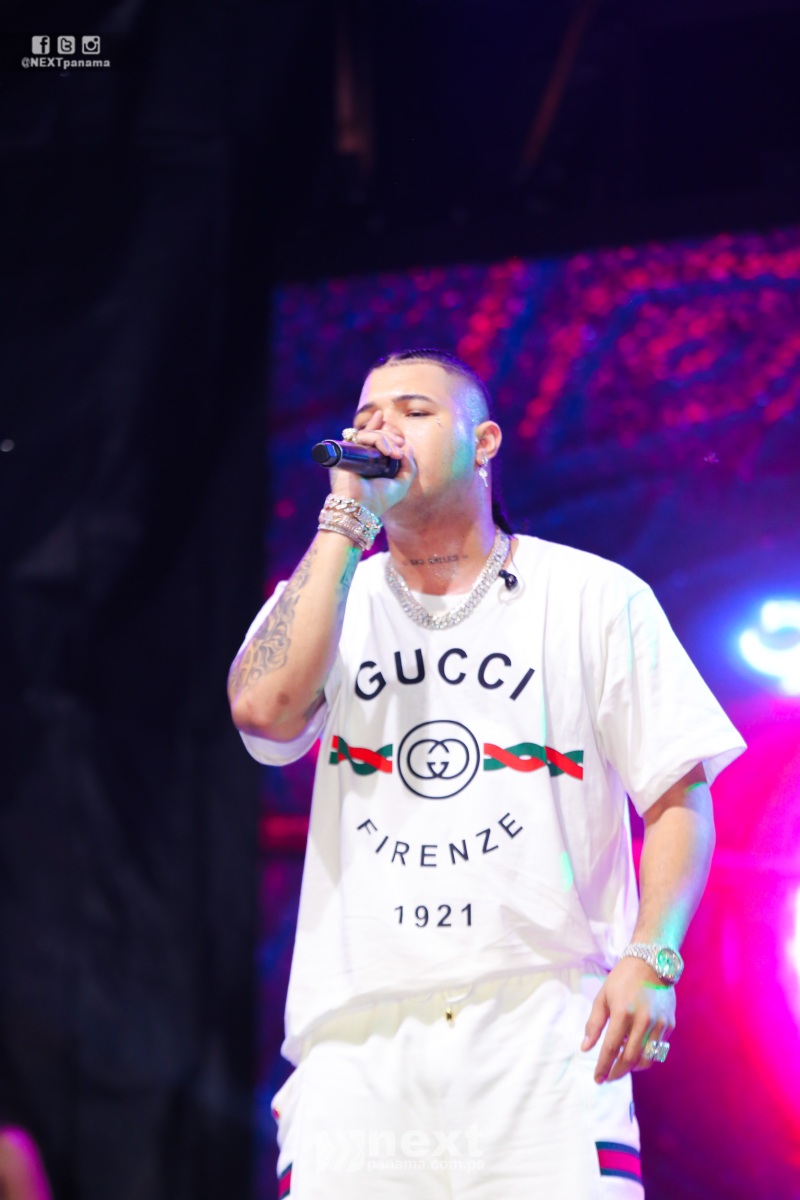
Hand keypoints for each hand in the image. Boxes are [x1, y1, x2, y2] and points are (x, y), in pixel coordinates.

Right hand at [330, 411, 416, 517]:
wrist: (360, 507)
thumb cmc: (378, 500)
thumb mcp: (401, 484)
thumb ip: (408, 467)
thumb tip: (408, 447)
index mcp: (372, 462)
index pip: (377, 439)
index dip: (387, 432)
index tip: (401, 441)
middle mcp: (361, 455)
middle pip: (375, 434)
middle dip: (390, 437)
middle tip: (400, 450)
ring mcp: (353, 452)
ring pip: (369, 433)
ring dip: (385, 439)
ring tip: (395, 455)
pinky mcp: (346, 450)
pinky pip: (360, 436)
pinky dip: (376, 439)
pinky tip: (387, 451)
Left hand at [581, 957, 675, 1082]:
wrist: (651, 962)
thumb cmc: (622, 979)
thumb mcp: (603, 997)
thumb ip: (594, 1024)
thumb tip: (585, 1048)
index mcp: (623, 1012)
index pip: (611, 1048)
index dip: (603, 1067)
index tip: (597, 1079)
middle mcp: (643, 1020)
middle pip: (631, 1059)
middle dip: (618, 1072)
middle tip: (608, 1077)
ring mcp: (660, 1024)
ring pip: (647, 1059)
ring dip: (633, 1067)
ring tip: (621, 1062)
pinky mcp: (670, 1025)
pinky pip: (658, 1049)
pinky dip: (646, 1054)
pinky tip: (635, 1048)